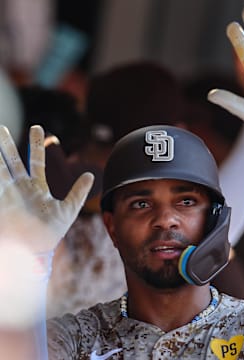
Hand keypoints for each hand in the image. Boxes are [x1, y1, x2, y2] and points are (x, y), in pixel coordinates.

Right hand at [0, 125, 93, 252]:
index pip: (36, 160)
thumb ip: (78, 191)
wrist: (35, 251)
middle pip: (13, 161)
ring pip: (0, 168)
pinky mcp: (1, 202)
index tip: (38, 128)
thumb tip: (91, 175)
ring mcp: (8, 194)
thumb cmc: (52, 232)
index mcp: (37, 186)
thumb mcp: (69, 209)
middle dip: (7, 145)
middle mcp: (20, 187)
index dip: (37, 145)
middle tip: (2, 127)